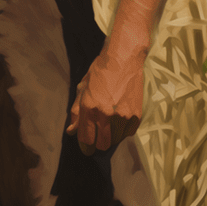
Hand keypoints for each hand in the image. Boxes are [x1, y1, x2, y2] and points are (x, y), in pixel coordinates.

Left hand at [66, 35, 145, 155]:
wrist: (124, 58)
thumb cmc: (100, 70)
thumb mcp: (83, 88)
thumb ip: (76, 111)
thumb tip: (71, 131)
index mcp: (89, 107)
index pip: (86, 139)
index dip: (85, 147)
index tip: (87, 148)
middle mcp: (105, 114)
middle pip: (102, 145)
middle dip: (99, 143)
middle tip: (99, 136)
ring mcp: (122, 116)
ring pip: (116, 140)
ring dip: (112, 136)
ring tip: (111, 123)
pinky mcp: (136, 115)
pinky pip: (128, 133)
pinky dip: (124, 130)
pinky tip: (121, 118)